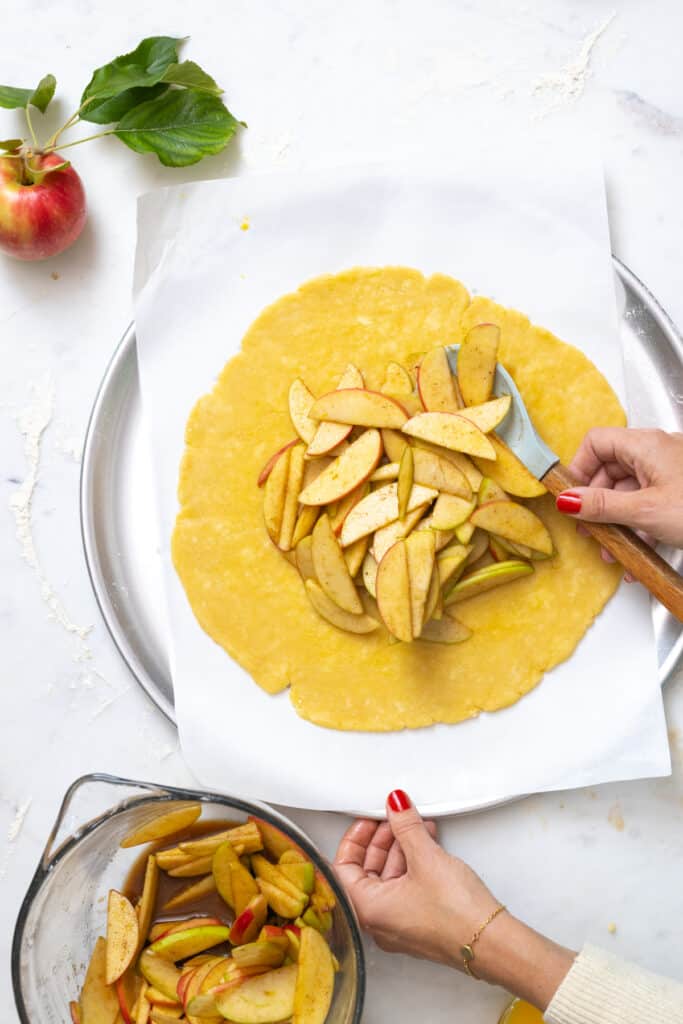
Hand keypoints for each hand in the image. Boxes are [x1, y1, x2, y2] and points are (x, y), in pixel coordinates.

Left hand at [334, 790, 574, 1009]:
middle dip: (382, 839)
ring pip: (390, 877)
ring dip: (402, 847)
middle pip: (367, 870)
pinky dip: (414, 863)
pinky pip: (407, 886)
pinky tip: (428, 843)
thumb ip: (406, 826)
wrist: (492, 943)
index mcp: (367, 909)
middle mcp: (379, 921)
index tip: (369, 819)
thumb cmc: (455, 913)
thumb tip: (395, 805)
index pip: (343, 867)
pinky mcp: (421, 922)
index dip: (355, 838)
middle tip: (395, 818)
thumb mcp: (425, 857)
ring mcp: (400, 924)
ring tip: (417, 824)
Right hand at [556, 428, 682, 548]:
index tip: (571, 495)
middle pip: (609, 468)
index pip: (596, 442)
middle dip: (595, 501)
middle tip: (586, 526)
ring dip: (615, 517)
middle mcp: (658, 451)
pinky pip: (646, 500)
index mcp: (647, 444)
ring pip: (628, 488)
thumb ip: (602, 505)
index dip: (579, 467)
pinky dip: (636, 521)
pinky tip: (635, 546)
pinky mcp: (679, 490)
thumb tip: (568, 499)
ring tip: (610, 545)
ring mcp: (670, 470)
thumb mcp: (645, 511)